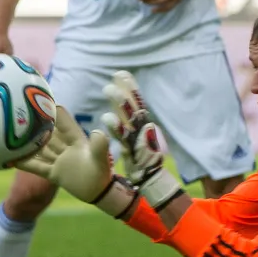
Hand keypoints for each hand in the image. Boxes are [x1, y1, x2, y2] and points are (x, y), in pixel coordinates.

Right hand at [14, 106, 134, 216]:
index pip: (62, 120)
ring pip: (39, 149)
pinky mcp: (53, 173)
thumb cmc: (101, 174)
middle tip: (17, 113)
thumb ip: (99, 146)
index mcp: (76, 139)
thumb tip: (97, 132)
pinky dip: (25, 163)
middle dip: (35, 123)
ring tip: (10, 134)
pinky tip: (11, 159)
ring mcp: (58, 160)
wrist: (98, 193)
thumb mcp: (101, 159)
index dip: (51, 110)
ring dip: (27, 143)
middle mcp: (65, 147)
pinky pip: (36, 166)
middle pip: (47, 132)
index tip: (37, 99)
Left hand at [101, 70, 184, 209]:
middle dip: (126, 90)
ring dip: (120, 103)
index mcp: (144, 125)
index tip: (120, 73)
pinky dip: (116, 128)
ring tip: (108, 89)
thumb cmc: (142, 158)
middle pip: (135, 107)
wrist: (152, 183)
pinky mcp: (135, 153)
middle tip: (115, 75)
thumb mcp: (136, 137)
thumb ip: (130, 121)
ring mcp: (140, 141)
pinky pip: (124, 138)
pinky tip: (105, 117)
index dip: (130, 88)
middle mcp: (144, 130)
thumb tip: (122, 103)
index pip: (137, 102)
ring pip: (129, 119)